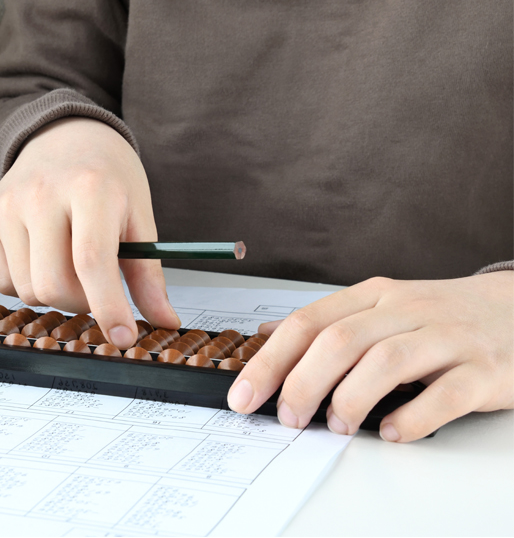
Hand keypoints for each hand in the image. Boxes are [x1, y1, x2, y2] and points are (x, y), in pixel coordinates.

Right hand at [0, 117, 179, 347]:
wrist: (64, 137)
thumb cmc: (106, 176)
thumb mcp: (139, 216)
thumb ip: (148, 273)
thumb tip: (163, 321)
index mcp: (90, 187)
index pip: (92, 261)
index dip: (108, 307)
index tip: (123, 336)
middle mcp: (41, 194)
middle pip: (53, 286)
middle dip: (81, 304)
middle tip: (96, 288)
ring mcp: (7, 206)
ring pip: (28, 291)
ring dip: (54, 295)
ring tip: (70, 265)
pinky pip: (3, 282)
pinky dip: (26, 285)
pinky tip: (43, 258)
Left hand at [227, 272, 513, 441]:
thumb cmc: (440, 316)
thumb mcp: (380, 307)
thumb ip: (326, 321)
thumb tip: (268, 334)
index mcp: (374, 297)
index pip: (309, 322)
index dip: (271, 360)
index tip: (245, 394)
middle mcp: (406, 310)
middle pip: (340, 341)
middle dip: (302, 383)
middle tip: (288, 418)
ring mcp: (447, 338)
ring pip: (387, 361)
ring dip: (351, 398)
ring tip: (336, 425)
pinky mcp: (484, 370)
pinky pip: (445, 394)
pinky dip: (413, 417)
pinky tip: (391, 432)